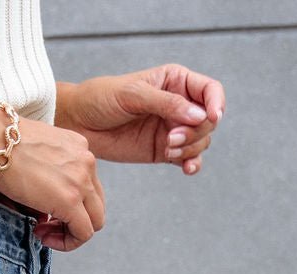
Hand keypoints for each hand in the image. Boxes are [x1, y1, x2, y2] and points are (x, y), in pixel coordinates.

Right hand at [0, 116, 105, 251]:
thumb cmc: (1, 147)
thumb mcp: (34, 158)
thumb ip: (49, 182)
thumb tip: (44, 216)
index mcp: (79, 148)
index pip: (88, 187)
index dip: (70, 207)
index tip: (45, 212)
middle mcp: (87, 161)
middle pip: (96, 206)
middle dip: (74, 222)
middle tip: (45, 226)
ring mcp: (83, 180)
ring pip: (94, 222)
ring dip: (70, 234)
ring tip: (42, 232)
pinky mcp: (71, 198)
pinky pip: (84, 233)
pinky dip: (67, 242)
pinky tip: (42, 236)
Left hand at [57, 64, 224, 173]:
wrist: (79, 123)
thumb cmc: (102, 99)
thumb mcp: (134, 95)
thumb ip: (166, 104)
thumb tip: (199, 116)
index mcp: (176, 81)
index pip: (210, 90)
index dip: (216, 103)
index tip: (212, 117)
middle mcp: (179, 104)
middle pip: (208, 120)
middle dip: (196, 131)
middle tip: (171, 138)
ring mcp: (172, 128)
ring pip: (200, 141)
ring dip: (191, 148)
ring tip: (168, 149)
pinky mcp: (163, 150)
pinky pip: (187, 158)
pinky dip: (191, 164)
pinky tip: (186, 169)